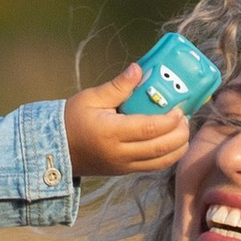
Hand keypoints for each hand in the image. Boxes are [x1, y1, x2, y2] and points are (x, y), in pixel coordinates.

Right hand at [64, 63, 190, 177]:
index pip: (150, 128)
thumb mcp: (91, 98)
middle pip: (161, 147)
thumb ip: (118, 86)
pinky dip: (168, 156)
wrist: (55, 149)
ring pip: (161, 162)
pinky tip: (171, 142)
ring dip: (177, 147)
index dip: (170, 119)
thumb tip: (139, 70)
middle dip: (180, 133)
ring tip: (181, 130)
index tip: (179, 107)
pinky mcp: (124, 171)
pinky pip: (153, 167)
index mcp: (111, 132)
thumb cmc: (72, 119)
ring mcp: (123, 166)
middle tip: (185, 117)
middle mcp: (120, 153)